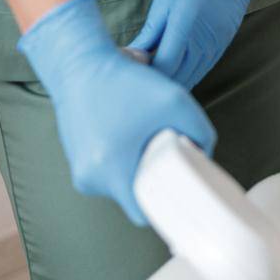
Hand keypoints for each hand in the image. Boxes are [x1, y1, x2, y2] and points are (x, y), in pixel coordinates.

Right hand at [18, 0, 216, 225]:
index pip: (143, 213)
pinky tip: (131, 133)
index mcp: (111, 170)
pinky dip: (125, 158)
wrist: (82, 66)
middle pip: (136, 197)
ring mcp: (80, 171)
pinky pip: (110, 171)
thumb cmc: (127, 83)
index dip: (168, 206)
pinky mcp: (77, 162)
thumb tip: (202, 157)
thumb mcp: (177, 102)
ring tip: (145, 133)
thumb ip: (202, 134)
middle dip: (157, 178)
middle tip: (168, 150)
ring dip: (141, 165)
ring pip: (123, 183)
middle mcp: (90, 178)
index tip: (183, 195)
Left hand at [128, 0, 279, 88]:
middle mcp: (210, 36)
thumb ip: (153, 29)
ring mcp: (223, 37)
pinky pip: (207, 62)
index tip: (124, 71)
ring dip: (173, 78)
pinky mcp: (229, 34)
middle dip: (155, 81)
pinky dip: (189, 69)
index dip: (143, 75)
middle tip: (131, 77)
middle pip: (180, 76)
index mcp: (189, 23)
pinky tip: (174, 65)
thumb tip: (134, 56)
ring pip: (196, 73)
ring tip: (149, 75)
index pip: (165, 67)